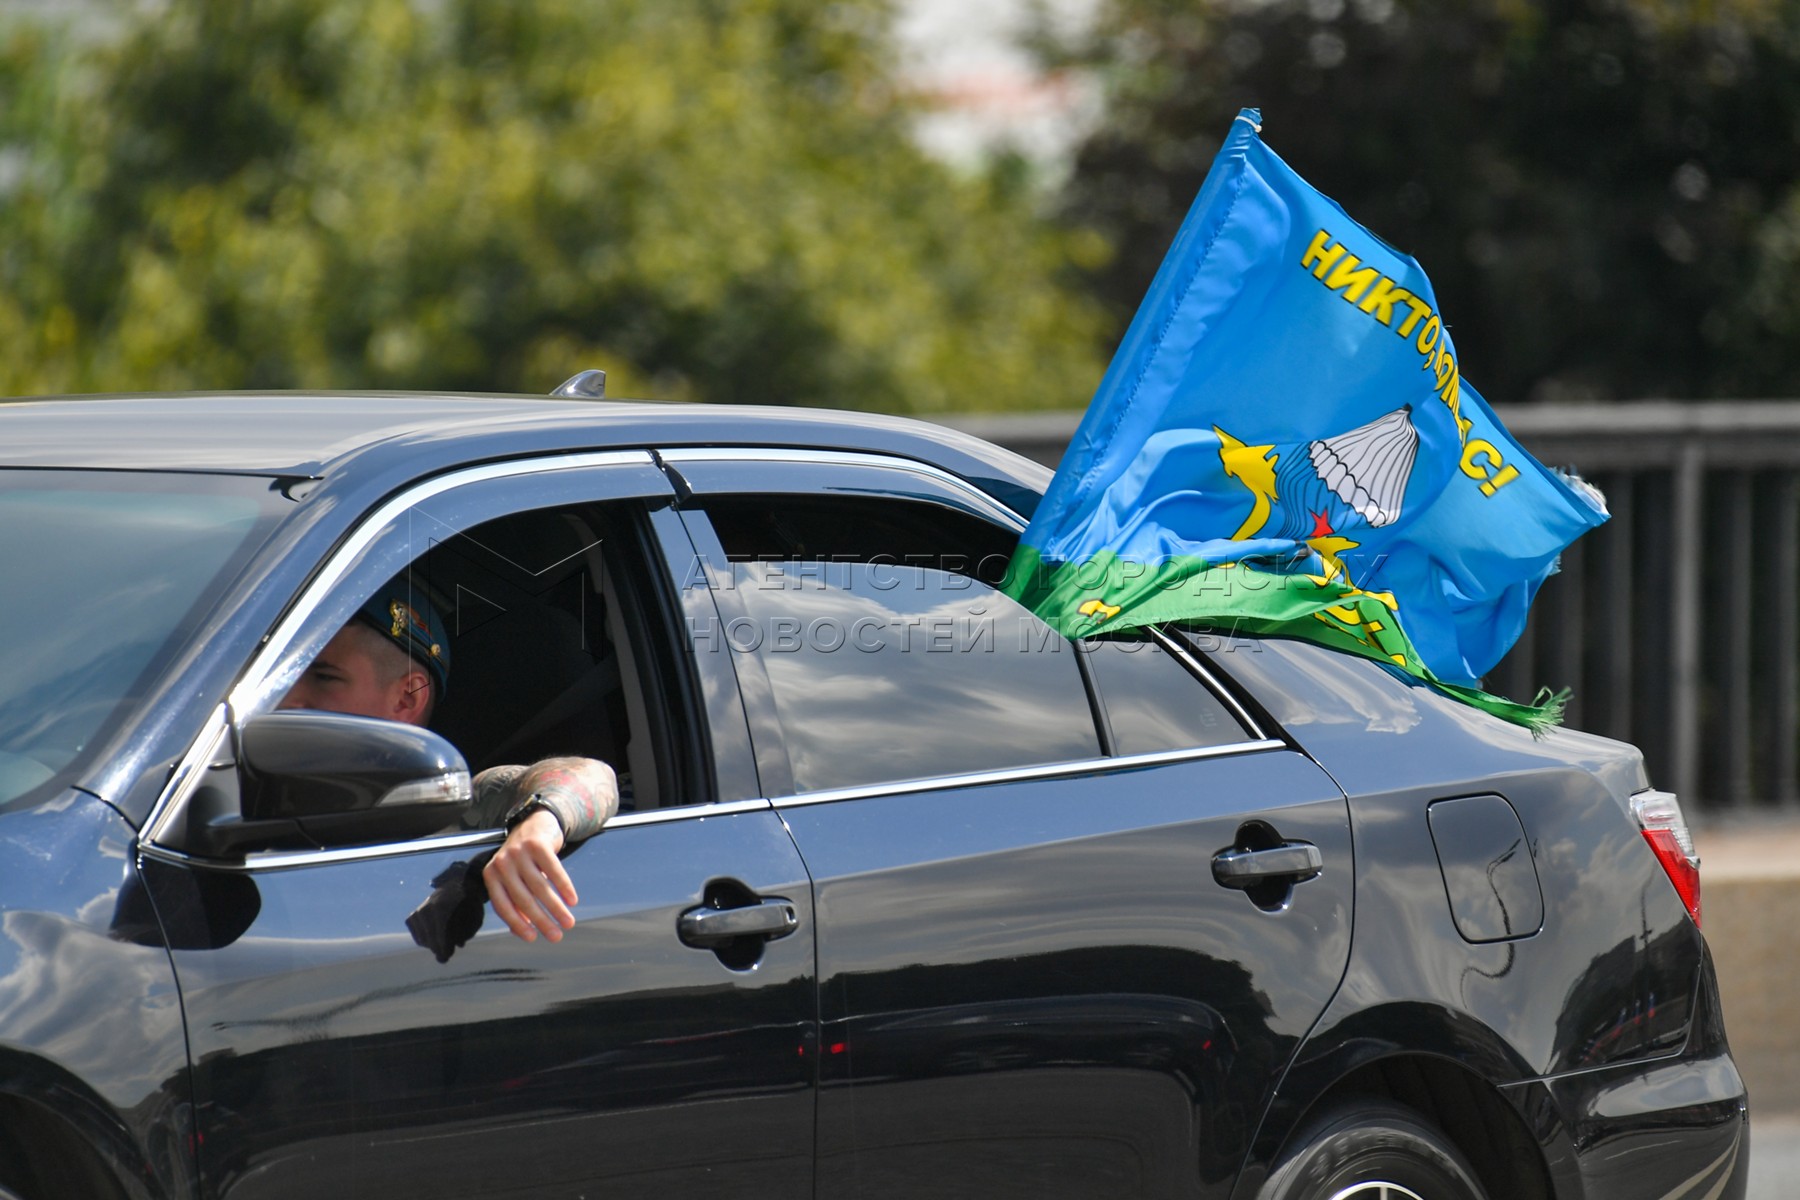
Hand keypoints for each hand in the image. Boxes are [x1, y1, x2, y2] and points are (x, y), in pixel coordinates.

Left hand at [482, 809, 577, 942]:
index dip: (518, 924)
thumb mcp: (513, 878)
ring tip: (568, 922)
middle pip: (524, 899)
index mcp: (491, 875)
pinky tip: (572, 900)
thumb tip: (522, 932)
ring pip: (540, 887)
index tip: (533, 938)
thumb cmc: (524, 858)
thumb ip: (514, 902)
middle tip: (556, 936)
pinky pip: (554, 871)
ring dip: (556, 908)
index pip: (503, 906)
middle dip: (542, 921)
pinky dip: (565, 887)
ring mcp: (519, 852)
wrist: (535, 823)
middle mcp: (502, 863)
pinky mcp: (537, 844)